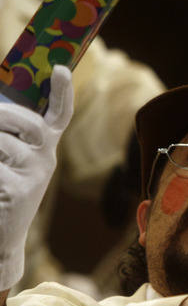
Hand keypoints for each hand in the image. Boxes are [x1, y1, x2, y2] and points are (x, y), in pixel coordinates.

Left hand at [0, 66, 72, 290]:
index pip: (60, 114)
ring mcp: (36, 175)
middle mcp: (47, 158)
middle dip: (3, 114)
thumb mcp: (7, 157)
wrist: (1, 236)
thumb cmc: (0, 187)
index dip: (63, 91)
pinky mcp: (20, 190)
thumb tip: (0, 111)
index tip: (60, 69)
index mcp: (44, 145)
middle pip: (30, 123)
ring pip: (4, 143)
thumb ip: (7, 132)